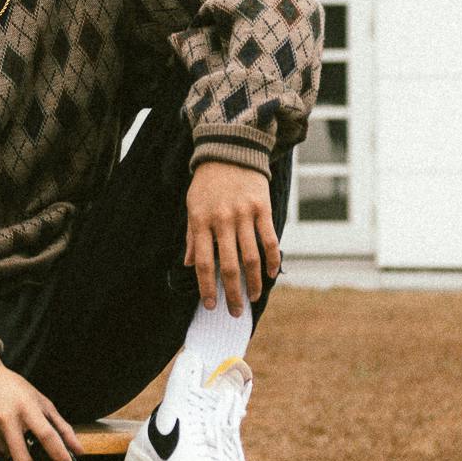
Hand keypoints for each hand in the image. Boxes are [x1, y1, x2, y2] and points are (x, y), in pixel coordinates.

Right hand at [0, 350, 83, 460]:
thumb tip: (78, 450)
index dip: (59, 455)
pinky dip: (6, 455)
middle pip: (23, 460)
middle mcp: (8, 420)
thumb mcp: (41, 402)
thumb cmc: (13, 388)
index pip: (46, 436)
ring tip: (20, 446)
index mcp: (27, 408)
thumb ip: (62, 427)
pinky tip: (7, 440)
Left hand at [185, 161, 279, 314]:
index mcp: (201, 221)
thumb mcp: (192, 206)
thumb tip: (189, 264)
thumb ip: (193, 236)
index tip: (210, 306)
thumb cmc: (208, 182)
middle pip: (229, 266)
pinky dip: (271, 260)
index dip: (207, 288)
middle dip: (232, 293)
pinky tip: (270, 274)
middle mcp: (222, 220)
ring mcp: (243, 214)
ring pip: (251, 257)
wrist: (230, 149)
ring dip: (253, 282)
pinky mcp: (262, 208)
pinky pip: (269, 239)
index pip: (204, 263)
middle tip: (235, 312)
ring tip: (252, 297)